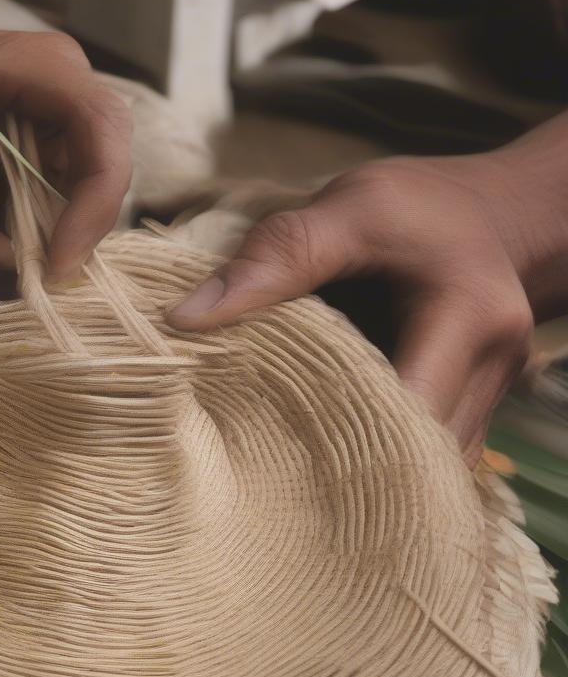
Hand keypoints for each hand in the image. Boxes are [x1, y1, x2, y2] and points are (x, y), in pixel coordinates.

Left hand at [0, 24, 132, 287]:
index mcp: (23, 64)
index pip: (99, 124)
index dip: (94, 198)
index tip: (56, 262)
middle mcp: (52, 93)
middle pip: (102, 173)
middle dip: (71, 237)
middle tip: (25, 288)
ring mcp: (45, 132)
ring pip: (78, 206)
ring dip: (42, 249)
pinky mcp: (28, 167)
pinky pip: (45, 220)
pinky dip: (19, 249)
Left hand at [167, 147, 567, 463]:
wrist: (490, 213)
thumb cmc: (419, 206)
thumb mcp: (349, 209)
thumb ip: (276, 256)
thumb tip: (185, 318)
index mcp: (468, 319)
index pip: (405, 413)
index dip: (338, 442)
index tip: (262, 445)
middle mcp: (491, 372)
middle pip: (413, 457)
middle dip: (339, 469)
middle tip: (258, 464)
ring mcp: (486, 402)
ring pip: (420, 470)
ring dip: (356, 469)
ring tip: (284, 460)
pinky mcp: (467, 416)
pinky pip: (419, 458)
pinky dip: (372, 458)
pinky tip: (319, 447)